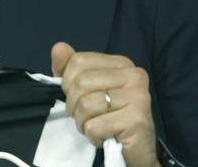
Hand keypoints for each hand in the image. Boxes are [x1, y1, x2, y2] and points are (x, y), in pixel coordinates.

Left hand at [52, 42, 156, 166]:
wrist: (136, 150)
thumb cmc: (109, 117)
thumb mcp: (87, 90)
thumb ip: (70, 69)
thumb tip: (58, 48)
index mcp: (122, 63)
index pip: (78, 61)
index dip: (68, 83)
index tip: (78, 97)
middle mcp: (134, 75)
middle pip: (81, 83)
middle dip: (74, 106)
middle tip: (85, 117)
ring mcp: (139, 96)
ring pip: (86, 105)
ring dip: (83, 122)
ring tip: (95, 126)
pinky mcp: (137, 120)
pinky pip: (95, 126)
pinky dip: (93, 136)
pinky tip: (104, 137)